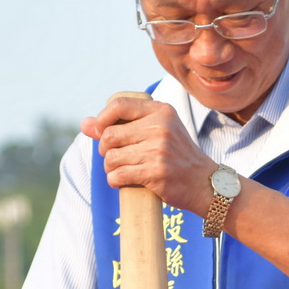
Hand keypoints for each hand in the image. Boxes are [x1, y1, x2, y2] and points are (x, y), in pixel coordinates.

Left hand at [81, 95, 218, 214]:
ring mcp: (158, 150)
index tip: (101, 132)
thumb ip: (122, 124)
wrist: (204, 183)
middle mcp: (159, 127)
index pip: (118, 105)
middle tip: (115, 157)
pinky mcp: (155, 172)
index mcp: (161, 111)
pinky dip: (115, 180)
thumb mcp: (157, 131)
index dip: (102, 119)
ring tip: (122, 170)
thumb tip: (84, 124)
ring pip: (111, 158)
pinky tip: (123, 181)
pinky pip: (118, 175)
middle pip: (109, 135)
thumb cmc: (177, 156)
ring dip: (110, 168)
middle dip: (105, 150)